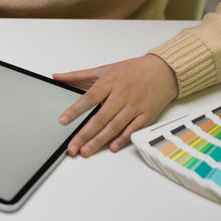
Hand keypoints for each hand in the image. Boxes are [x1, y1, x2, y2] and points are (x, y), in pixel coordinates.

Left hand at [53, 54, 177, 156]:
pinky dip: (122, 139)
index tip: (63, 121)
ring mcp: (135, 106)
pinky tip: (111, 147)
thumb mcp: (104, 69)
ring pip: (115, 126)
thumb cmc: (132, 70)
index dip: (76, 110)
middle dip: (85, 134)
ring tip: (86, 151)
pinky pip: (133, 129)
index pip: (89, 98)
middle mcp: (122, 95)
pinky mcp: (147, 115)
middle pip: (101, 117)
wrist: (164, 70)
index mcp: (110, 82)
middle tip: (72, 147)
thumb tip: (57, 76)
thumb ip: (78, 75)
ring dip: (99, 141)